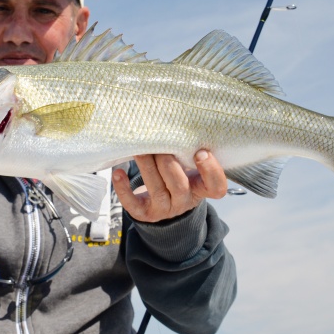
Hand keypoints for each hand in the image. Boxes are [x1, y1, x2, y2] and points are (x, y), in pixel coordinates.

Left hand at [112, 150, 226, 222]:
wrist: (163, 205)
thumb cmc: (178, 176)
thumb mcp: (189, 167)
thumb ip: (188, 152)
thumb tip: (176, 121)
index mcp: (200, 188)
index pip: (216, 187)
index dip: (211, 171)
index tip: (201, 151)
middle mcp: (183, 201)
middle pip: (179, 186)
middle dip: (168, 164)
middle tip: (159, 145)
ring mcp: (163, 209)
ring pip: (157, 191)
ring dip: (147, 167)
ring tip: (139, 150)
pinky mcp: (143, 212)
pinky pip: (132, 204)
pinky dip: (123, 189)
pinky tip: (118, 173)